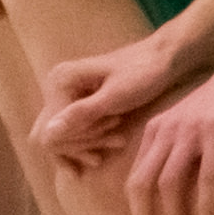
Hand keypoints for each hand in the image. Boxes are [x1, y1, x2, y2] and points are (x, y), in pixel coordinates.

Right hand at [32, 33, 178, 165]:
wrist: (165, 61)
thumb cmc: (143, 74)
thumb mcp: (114, 97)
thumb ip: (80, 115)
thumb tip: (47, 135)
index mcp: (61, 80)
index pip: (52, 128)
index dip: (76, 141)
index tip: (108, 135)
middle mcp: (58, 88)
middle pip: (54, 134)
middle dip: (82, 145)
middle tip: (116, 143)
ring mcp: (68, 97)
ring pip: (64, 136)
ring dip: (88, 145)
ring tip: (119, 143)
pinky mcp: (81, 105)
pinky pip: (73, 132)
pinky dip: (88, 144)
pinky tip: (104, 153)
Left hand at [124, 39, 213, 214]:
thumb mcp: (191, 118)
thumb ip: (177, 144)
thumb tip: (172, 184)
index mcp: (157, 128)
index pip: (135, 177)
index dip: (138, 211)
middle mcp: (168, 129)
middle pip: (144, 184)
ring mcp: (193, 130)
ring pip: (171, 184)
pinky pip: (207, 177)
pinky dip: (206, 205)